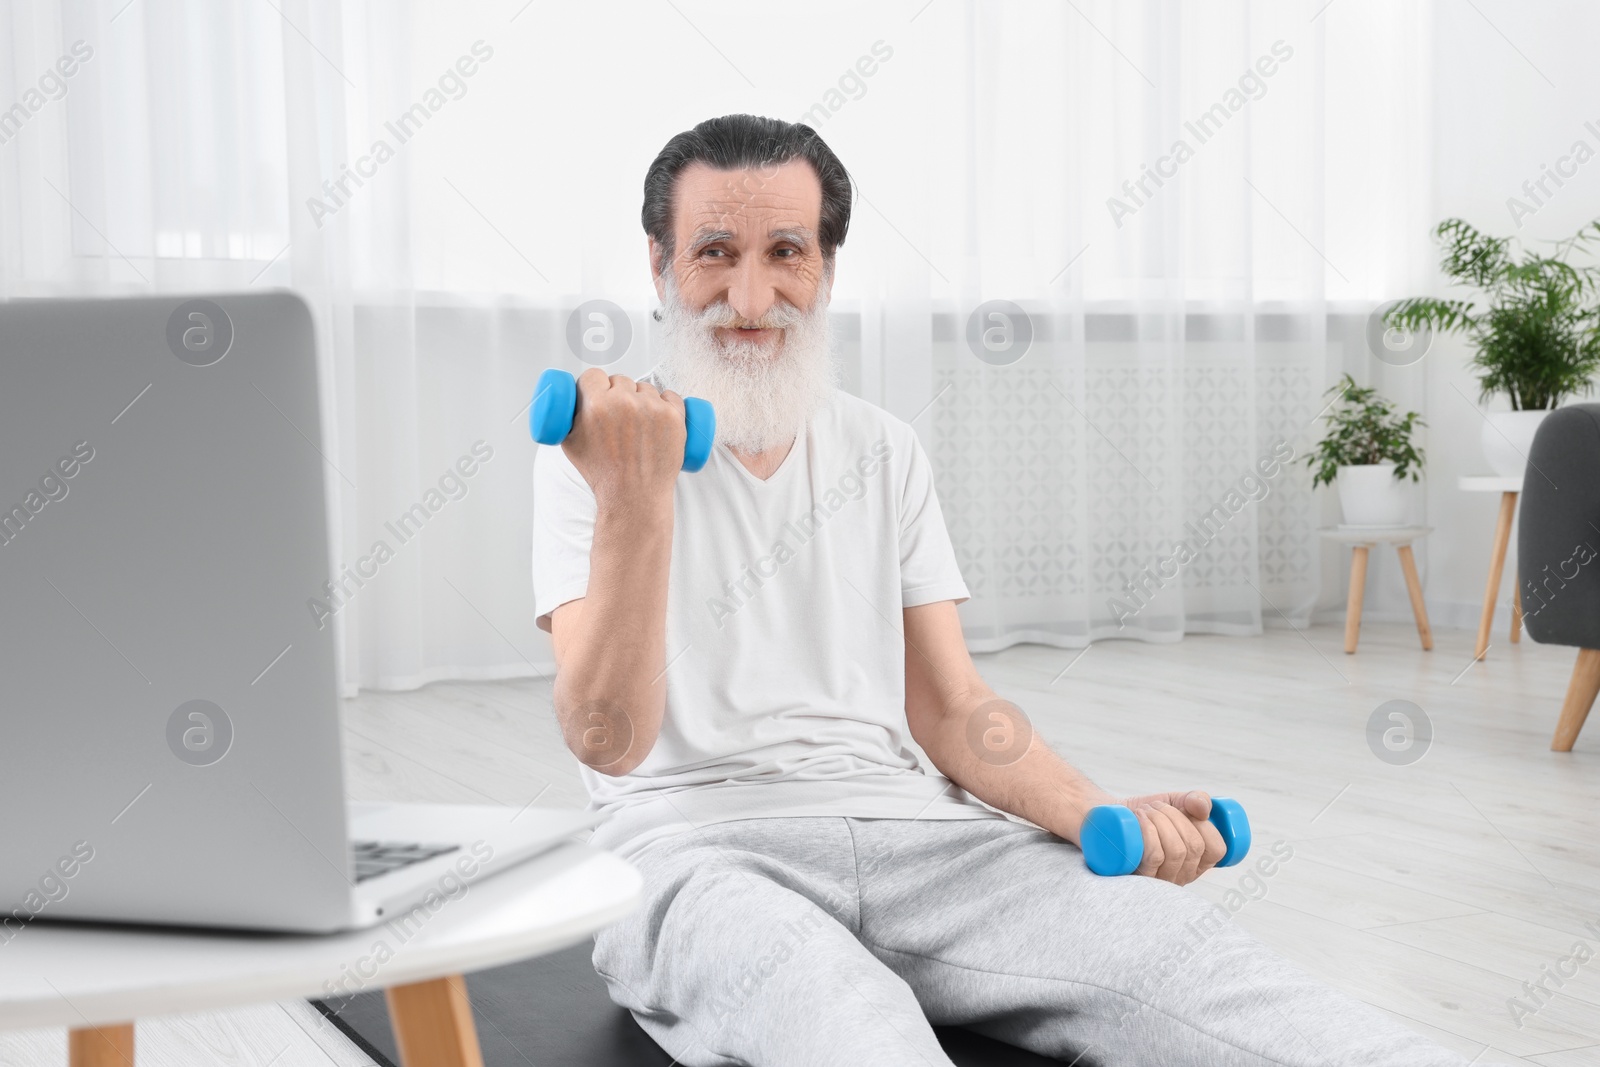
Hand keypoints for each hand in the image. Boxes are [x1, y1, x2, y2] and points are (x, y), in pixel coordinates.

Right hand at [561, 369, 686, 507]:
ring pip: (645, 388)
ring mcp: (652, 408)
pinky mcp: (674, 416)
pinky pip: (670, 396)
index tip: (599, 395)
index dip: (595, 386)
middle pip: (620, 380)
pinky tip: (658, 421)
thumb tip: (573, 395)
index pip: (594, 375)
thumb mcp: (570, 442)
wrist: (634, 497)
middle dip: (618, 395)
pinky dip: (666, 405)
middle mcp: (624, 402)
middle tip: (619, 418)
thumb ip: (568, 414)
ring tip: (639, 426)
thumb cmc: (603, 474)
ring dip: (642, 400)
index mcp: (596, 405)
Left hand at [1118, 790, 1226, 884]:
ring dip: (1160, 819)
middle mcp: (1180, 876)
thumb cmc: (1145, 813)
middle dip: (1175, 815)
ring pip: (1175, 851)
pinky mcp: (1135, 876)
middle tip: (1155, 806)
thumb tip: (1203, 807)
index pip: (1217, 851)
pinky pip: (1154, 857)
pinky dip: (1148, 829)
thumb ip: (1197, 800)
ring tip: (1144, 811)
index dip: (1205, 825)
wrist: (1106, 817)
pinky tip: (1138, 818)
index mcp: (1197, 862)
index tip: (1185, 809)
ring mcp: (1158, 880)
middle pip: (1193, 847)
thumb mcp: (1175, 802)